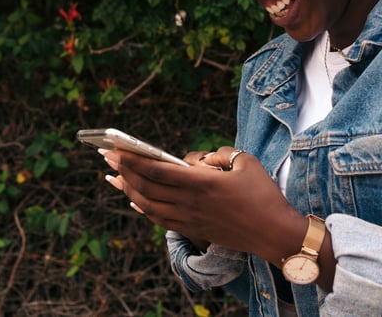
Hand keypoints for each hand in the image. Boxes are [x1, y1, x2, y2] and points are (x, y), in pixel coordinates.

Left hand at [102, 147, 306, 264]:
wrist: (274, 233)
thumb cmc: (264, 194)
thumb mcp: (245, 161)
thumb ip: (219, 154)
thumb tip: (200, 159)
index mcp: (201, 183)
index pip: (157, 169)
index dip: (133, 159)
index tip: (115, 149)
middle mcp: (190, 202)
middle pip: (147, 186)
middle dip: (124, 170)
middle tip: (107, 157)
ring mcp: (190, 219)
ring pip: (148, 204)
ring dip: (128, 189)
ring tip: (115, 178)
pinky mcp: (194, 229)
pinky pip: (160, 218)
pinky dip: (144, 208)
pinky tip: (136, 200)